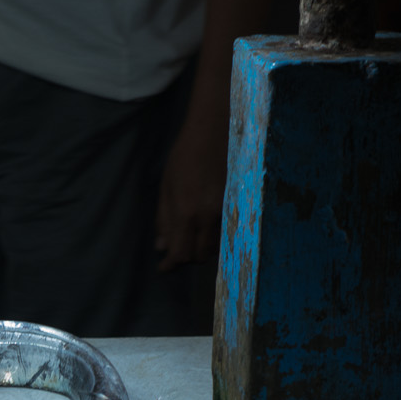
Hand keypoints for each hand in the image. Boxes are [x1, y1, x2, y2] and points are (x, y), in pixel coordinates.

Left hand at [154, 111, 229, 270]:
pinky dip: (215, 237)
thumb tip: (161, 247)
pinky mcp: (239, 205)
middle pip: (199, 256)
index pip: (180, 253)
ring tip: (191, 238)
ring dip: (201, 248)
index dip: (171, 264)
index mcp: (187, 212)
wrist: (216, 132)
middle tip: (176, 251)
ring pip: (215, 247)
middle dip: (186, 258)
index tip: (164, 268)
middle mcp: (209, 217)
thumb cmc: (185, 156)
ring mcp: (227, 211)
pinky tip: (206, 226)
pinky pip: (226, 232)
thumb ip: (163, 219)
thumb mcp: (166, 187)